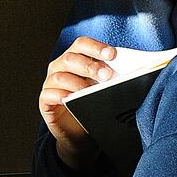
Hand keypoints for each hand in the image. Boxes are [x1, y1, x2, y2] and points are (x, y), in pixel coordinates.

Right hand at [39, 37, 116, 168]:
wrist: (80, 132)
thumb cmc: (92, 104)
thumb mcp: (103, 87)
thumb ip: (110, 75)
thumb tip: (131, 69)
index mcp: (75, 57)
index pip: (82, 44)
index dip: (96, 47)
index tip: (113, 55)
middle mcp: (60, 67)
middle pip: (71, 58)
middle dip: (91, 66)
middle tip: (108, 75)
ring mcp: (50, 83)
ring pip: (60, 76)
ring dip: (78, 83)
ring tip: (92, 91)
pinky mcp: (45, 101)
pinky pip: (49, 95)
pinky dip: (61, 96)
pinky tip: (73, 100)